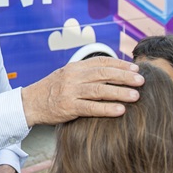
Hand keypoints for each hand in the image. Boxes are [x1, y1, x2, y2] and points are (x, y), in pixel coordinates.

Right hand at [20, 56, 143, 125]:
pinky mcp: (68, 107)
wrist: (30, 103)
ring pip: (100, 90)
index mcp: (74, 67)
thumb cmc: (52, 90)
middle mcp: (73, 76)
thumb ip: (85, 73)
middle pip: (103, 74)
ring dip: (120, 92)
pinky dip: (107, 109)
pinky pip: (91, 108)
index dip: (120, 64)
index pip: (101, 61)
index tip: (135, 68)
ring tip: (136, 96)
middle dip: (124, 77)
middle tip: (142, 80)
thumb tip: (112, 72)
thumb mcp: (66, 75)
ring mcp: (70, 91)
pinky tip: (121, 110)